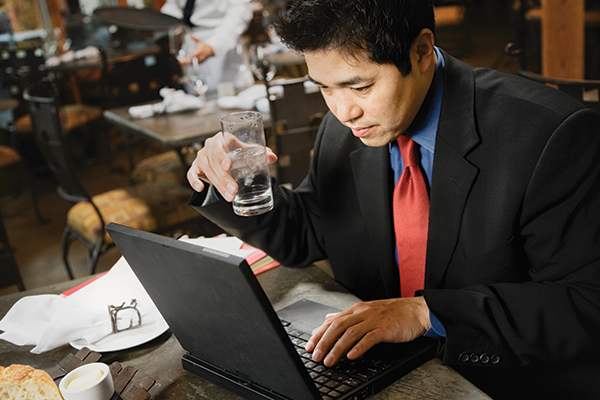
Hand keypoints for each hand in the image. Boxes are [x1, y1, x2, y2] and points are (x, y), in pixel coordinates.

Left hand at [180, 36, 214, 64]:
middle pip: (192, 62)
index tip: (183, 57)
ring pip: (192, 64)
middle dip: (185, 62)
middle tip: (180, 62)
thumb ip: (194, 38)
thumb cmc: (204, 45)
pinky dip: (189, 64)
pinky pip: (194, 65)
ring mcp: (200, 61)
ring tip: (181, 61)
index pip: (193, 56)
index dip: (187, 57)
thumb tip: (189, 34)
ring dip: (187, 63)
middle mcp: (200, 57)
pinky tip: (185, 62)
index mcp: (199, 52)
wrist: (210, 51)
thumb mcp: (199, 40)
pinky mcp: (200, 63)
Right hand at [187, 132, 277, 198]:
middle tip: (234, 190)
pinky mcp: (195, 167)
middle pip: (213, 162)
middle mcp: (209, 147)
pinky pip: (191, 173)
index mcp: (223, 139)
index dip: (223, 155)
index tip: (229, 166)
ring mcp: (201, 157)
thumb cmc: (236, 152)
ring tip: (230, 196)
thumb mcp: (247, 152)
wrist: (224, 156)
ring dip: (217, 184)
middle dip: (224, 178)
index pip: (220, 145)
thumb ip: (260, 154)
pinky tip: (201, 188)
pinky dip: (194, 181)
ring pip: (206, 170)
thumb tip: (273, 158)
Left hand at [305, 297, 430, 366]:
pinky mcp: (385, 329)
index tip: (309, 346)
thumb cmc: (393, 312)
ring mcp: (374, 320)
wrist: (416, 311)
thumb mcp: (367, 310)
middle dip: (324, 342)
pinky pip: (369, 338)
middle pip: (337, 327)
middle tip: (316, 356)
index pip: (332, 321)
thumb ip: (347, 315)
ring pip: (350, 333)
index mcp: (356, 309)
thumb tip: (328, 318)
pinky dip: (359, 347)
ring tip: (329, 361)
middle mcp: (362, 313)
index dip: (318, 334)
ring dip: (337, 348)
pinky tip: (351, 356)